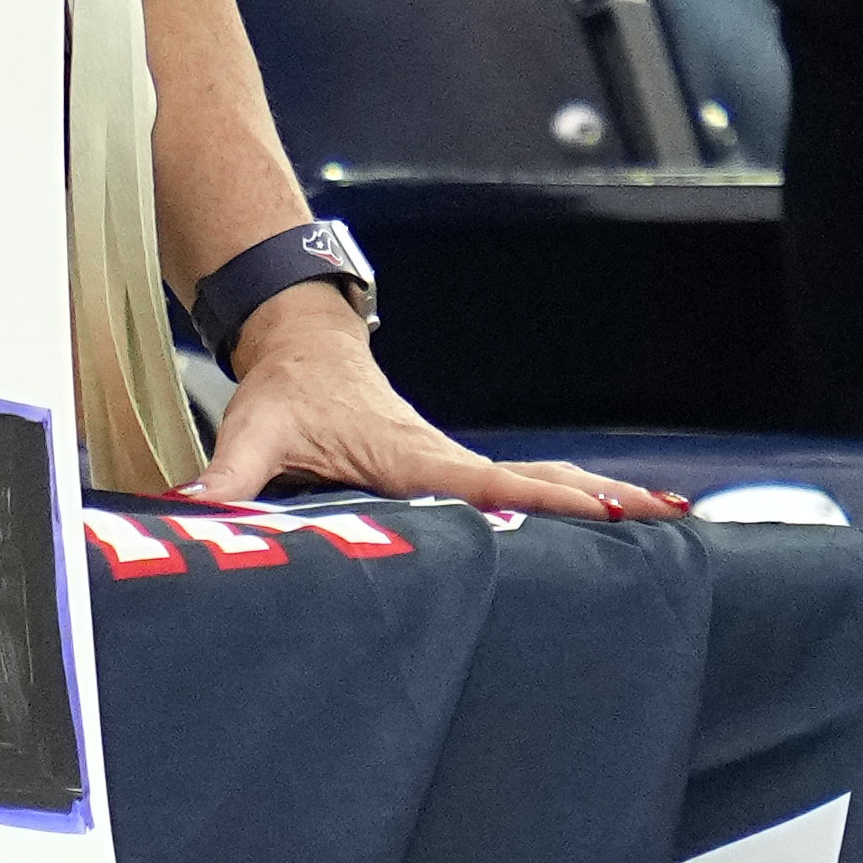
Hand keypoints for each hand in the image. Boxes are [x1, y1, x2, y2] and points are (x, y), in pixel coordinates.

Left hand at [185, 293, 680, 518]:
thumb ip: (225, 472)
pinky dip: (574, 496)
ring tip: (667, 518)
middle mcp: (444, 457)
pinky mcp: (452, 468)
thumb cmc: (281, 389)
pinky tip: (613, 516)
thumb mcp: (252, 427)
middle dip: (600, 497)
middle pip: (537, 478)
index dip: (541, 499)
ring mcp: (454, 461)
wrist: (300, 344)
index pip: (485, 482)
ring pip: (541, 478)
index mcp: (411, 455)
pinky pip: (524, 484)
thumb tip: (194, 507)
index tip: (599, 508)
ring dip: (599, 496)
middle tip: (669, 518)